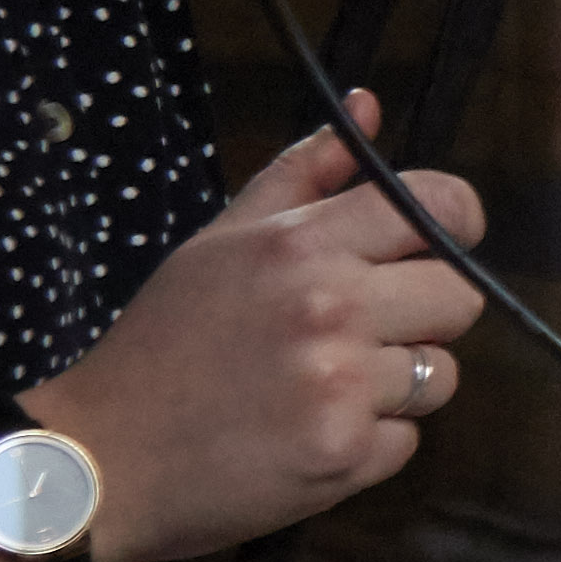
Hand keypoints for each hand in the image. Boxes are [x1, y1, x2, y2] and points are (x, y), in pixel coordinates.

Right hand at [25, 98, 483, 561]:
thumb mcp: (221, 241)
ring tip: (320, 388)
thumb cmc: (165, 342)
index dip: (455, 226)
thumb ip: (304, 173)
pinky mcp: (344, 455)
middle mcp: (331, 308)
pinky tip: (307, 432)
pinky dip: (369, 443)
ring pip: (441, 373)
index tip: (434, 249)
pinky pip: (408, 439)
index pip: (441, 208)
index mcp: (301, 245)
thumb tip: (370, 105)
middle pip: (460, 298)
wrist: (100, 456)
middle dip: (421, 315)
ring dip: (395, 386)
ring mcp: (341, 385)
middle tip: (359, 332)